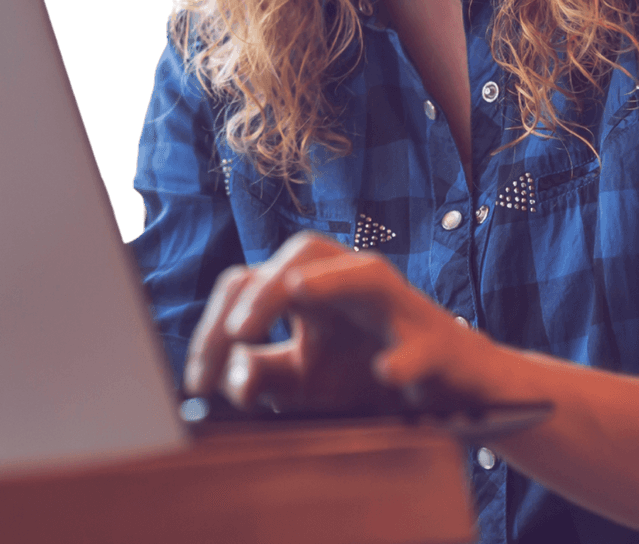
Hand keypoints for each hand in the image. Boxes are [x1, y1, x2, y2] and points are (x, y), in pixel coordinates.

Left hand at [183, 232, 493, 415]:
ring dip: (329, 281)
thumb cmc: (365, 373)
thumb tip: (228, 379)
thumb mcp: (304, 380)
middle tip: (238, 333)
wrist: (449, 390)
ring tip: (297, 294)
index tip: (197, 381)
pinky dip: (404, 357)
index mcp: (307, 287)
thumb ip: (263, 374)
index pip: (250, 283)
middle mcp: (346, 282)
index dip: (216, 326)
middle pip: (299, 256)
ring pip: (363, 272)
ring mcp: (395, 306)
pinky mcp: (436, 340)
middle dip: (264, 291)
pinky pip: (421, 342)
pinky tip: (385, 372)